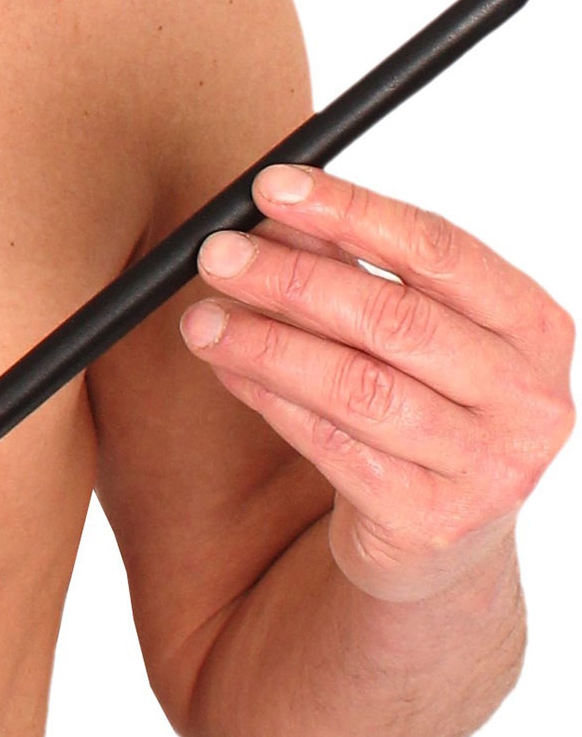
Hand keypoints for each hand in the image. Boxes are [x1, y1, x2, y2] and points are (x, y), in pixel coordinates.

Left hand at [180, 164, 574, 601]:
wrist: (440, 547)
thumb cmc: (426, 424)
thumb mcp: (415, 344)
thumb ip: (360, 276)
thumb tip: (277, 215)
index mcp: (535, 329)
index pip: (438, 251)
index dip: (350, 212)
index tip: (271, 189)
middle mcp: (525, 396)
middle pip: (392, 319)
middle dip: (292, 280)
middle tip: (216, 257)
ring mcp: (484, 464)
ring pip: (356, 387)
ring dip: (266, 345)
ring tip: (202, 320)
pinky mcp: (428, 519)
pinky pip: (331, 446)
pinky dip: (270, 402)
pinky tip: (228, 371)